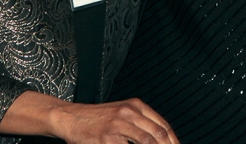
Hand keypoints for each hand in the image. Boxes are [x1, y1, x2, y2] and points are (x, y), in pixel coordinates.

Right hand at [53, 98, 179, 143]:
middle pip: (158, 134)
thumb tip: (160, 139)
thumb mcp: (122, 113)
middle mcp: (130, 112)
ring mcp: (118, 125)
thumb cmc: (98, 119)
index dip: (173, 141)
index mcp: (136, 106)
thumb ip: (140, 124)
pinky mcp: (107, 138)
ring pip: (146, 141)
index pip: (163, 125)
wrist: (72, 117)